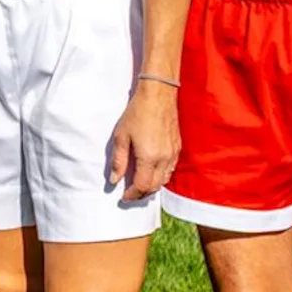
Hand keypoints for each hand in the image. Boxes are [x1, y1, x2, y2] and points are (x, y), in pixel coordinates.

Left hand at [109, 80, 179, 200]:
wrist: (158, 95)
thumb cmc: (137, 113)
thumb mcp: (121, 136)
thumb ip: (118, 161)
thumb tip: (114, 181)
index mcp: (149, 158)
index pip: (142, 186)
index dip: (132, 195)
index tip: (123, 197)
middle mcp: (164, 159)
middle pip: (155, 187)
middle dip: (142, 194)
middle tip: (130, 194)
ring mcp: (173, 154)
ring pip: (164, 180)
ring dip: (152, 186)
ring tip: (139, 185)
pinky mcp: (177, 147)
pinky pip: (170, 169)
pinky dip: (161, 176)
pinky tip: (152, 172)